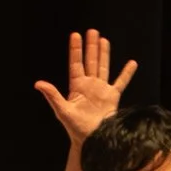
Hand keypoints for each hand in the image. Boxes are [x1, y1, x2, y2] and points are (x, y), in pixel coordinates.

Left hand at [33, 26, 137, 148]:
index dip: (76, 49)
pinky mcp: (113, 97)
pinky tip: (131, 63)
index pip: (76, 63)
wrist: (92, 140)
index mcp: (77, 86)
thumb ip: (52, 95)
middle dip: (90, 46)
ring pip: (103, 67)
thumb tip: (38, 83)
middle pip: (90, 61)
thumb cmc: (75, 128)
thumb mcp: (62, 110)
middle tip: (92, 31)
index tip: (75, 35)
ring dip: (103, 54)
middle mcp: (89, 85)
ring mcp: (101, 90)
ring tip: (103, 39)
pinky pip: (121, 82)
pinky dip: (126, 73)